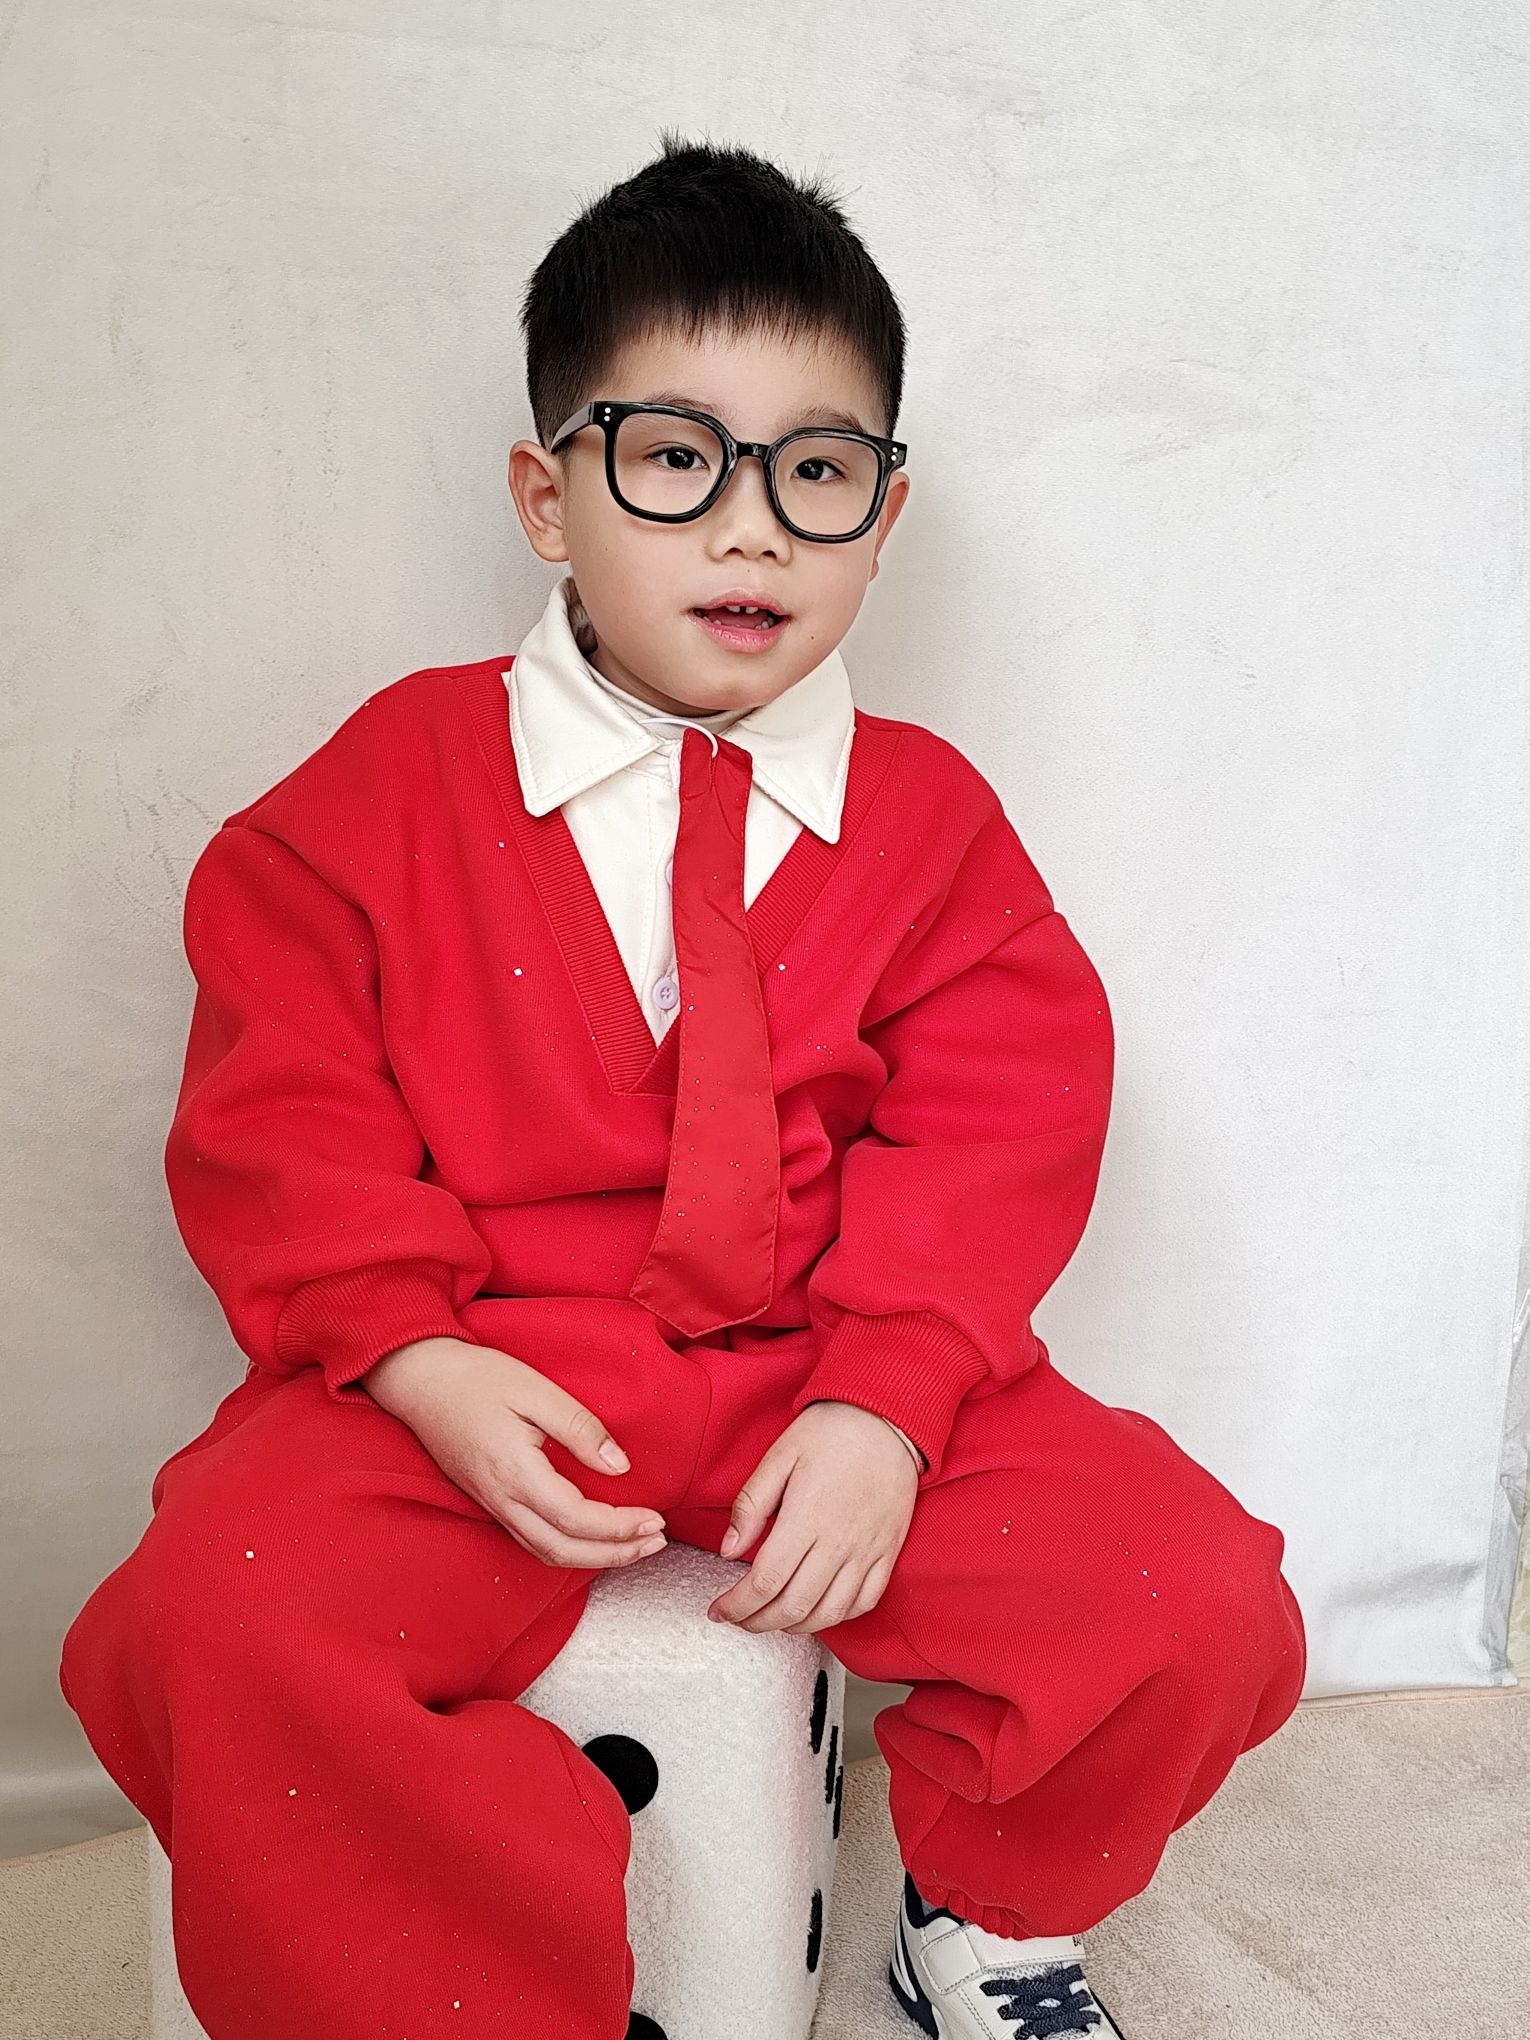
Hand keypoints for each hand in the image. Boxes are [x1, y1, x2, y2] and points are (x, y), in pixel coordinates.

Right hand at [363, 1336, 667, 1570]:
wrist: (419, 1379)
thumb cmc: (475, 1378)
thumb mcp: (535, 1390)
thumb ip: (580, 1429)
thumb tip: (620, 1467)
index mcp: (515, 1472)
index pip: (577, 1519)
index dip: (621, 1526)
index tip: (656, 1518)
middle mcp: (501, 1499)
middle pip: (564, 1551)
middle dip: (615, 1554)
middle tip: (655, 1541)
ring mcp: (491, 1504)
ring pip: (546, 1553)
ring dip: (594, 1558)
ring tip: (633, 1546)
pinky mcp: (488, 1500)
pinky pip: (531, 1541)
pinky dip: (568, 1549)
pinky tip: (591, 1538)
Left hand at [707, 1401, 917, 1634]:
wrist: (888, 1418)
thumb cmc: (832, 1431)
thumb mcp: (779, 1456)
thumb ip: (751, 1504)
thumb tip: (728, 1550)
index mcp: (806, 1518)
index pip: (765, 1583)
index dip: (737, 1606)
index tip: (719, 1610)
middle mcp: (839, 1542)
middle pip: (793, 1607)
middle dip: (758, 1623)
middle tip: (738, 1619)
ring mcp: (867, 1551)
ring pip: (829, 1614)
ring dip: (794, 1627)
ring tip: (772, 1619)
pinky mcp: (887, 1551)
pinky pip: (865, 1602)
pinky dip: (837, 1617)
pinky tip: (817, 1611)